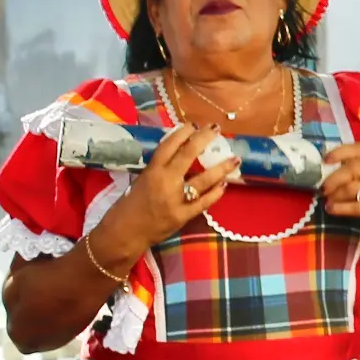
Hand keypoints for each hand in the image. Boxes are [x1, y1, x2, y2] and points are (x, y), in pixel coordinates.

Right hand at [103, 122, 228, 248]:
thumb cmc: (127, 207)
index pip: (169, 145)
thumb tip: (177, 158)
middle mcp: (165, 182)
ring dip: (222, 168)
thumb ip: (158, 171)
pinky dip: (216, 193)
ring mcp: (176, 199)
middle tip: (216, 128)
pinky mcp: (183, 216)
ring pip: (204, 180)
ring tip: (235, 159)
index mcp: (151, 171)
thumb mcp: (139, 182)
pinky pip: (204, 202)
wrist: (123, 234)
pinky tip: (225, 185)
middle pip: (188, 154)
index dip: (182, 133)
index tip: (193, 124)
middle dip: (204, 139)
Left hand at [320, 142, 359, 260]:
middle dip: (334, 178)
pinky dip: (340, 208)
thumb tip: (321, 172)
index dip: (340, 151)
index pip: (359, 149)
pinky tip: (331, 210)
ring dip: (335, 194)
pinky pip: (356, 206)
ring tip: (327, 201)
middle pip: (353, 168)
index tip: (325, 159)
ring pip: (353, 187)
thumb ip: (352, 173)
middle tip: (323, 188)